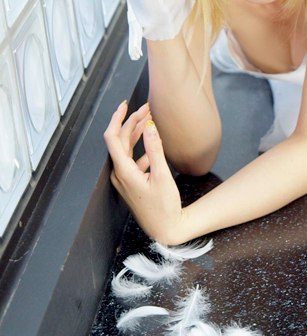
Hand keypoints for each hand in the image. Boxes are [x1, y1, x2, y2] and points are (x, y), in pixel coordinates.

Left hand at [103, 101, 184, 242]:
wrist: (165, 229)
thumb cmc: (165, 207)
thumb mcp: (163, 176)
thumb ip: (155, 149)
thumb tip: (149, 126)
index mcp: (124, 172)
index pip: (113, 137)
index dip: (118, 118)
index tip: (126, 105)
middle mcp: (119, 175)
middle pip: (120, 141)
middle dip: (132, 123)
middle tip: (147, 109)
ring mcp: (123, 180)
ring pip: (126, 150)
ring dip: (136, 134)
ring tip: (150, 121)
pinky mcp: (130, 183)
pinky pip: (132, 160)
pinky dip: (140, 149)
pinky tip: (152, 145)